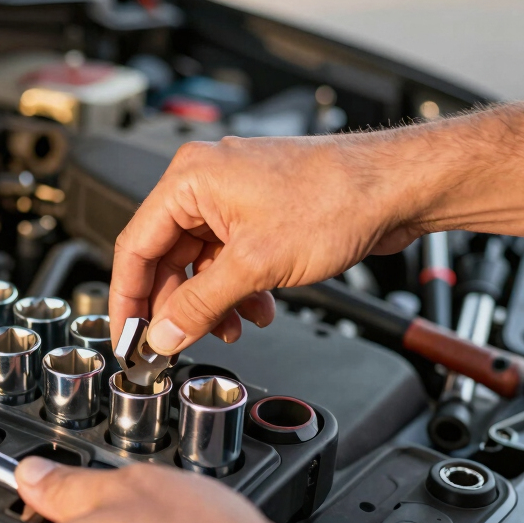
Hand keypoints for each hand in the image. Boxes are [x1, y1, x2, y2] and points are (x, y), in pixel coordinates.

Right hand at [109, 136, 420, 353]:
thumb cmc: (336, 197)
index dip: (129, 298)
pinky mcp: (258, 214)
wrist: (395, 187)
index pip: (136, 246)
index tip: (128, 335)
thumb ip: (201, 305)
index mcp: (190, 179)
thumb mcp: (255, 264)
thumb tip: (164, 333)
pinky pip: (229, 259)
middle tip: (178, 343)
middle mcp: (205, 184)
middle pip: (168, 258)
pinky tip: (258, 311)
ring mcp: (233, 199)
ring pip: (201, 264)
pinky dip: (237, 290)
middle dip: (179, 306)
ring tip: (232, 330)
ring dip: (213, 303)